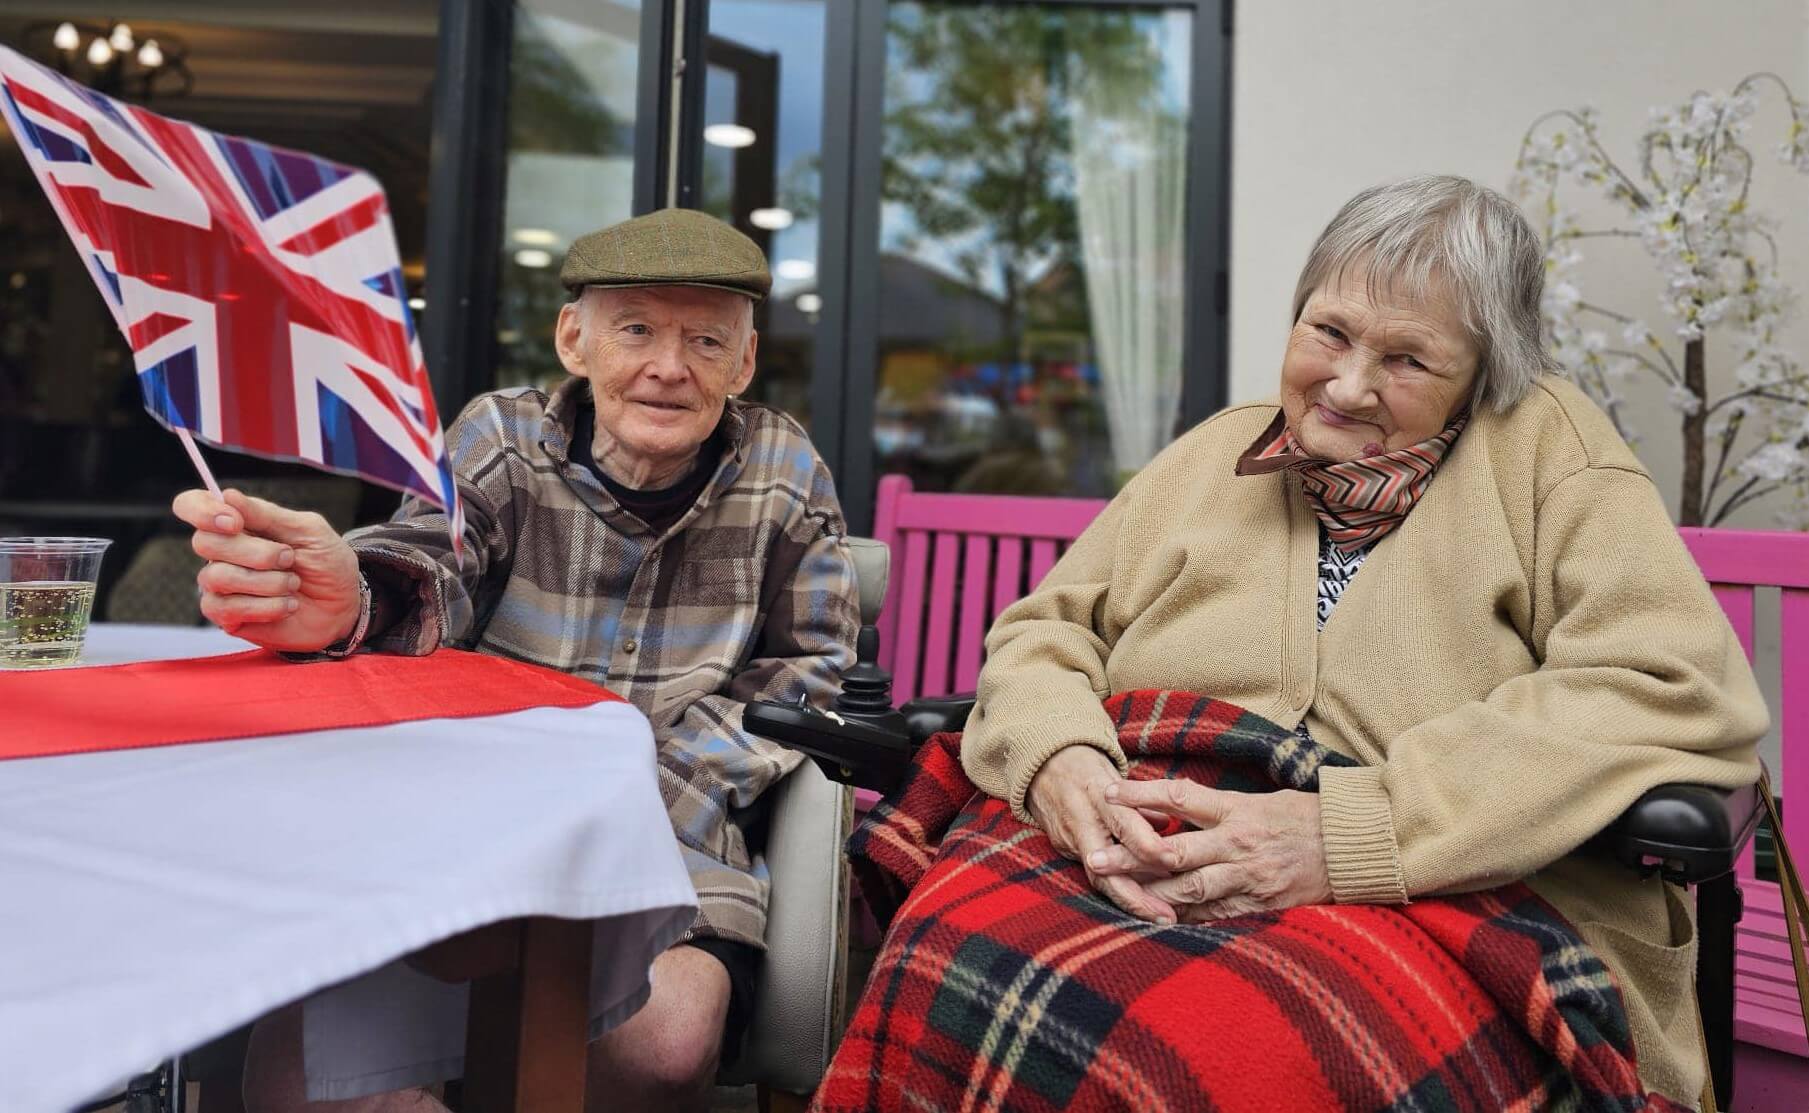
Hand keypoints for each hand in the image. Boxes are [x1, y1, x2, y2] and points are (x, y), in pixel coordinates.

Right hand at [171, 488, 361, 651]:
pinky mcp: (226, 616)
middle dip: (255, 552)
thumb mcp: (308, 531)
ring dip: (266, 581)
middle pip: (204, 542)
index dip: (203, 511)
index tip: (235, 522)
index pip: (192, 505)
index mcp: (238, 524)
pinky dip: (265, 606)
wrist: (345, 605)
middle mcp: (222, 552)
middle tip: (289, 558)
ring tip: (293, 584)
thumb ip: (268, 514)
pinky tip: (288, 605)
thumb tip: (227, 495)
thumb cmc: (327, 563)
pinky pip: (225, 608)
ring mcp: (221, 585)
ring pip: (216, 576)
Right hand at [1026, 745, 1176, 923]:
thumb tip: (1167, 827)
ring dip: (1130, 901)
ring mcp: (1069, 840)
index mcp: (1097, 795)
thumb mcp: (1116, 774)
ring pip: (1099, 879)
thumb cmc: (1088, 768)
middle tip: (1166, 916)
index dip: (1146, 846)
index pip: (1123, 823)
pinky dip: (1120, 892)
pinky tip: (1143, 906)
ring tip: (1160, 917)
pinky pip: (1094, 876)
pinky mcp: (1064, 851)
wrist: (1042, 766)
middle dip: (1136, 896)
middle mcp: (1081, 822)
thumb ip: (1142, 802)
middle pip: (1105, 867)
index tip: (1172, 863)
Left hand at [1087, 780, 1332, 921]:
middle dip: (1131, 855)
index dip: (1141, 795)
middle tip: (1095, 858)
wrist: (1356, 849)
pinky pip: (1215, 915)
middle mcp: (1238, 844)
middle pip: (1174, 850)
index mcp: (1238, 810)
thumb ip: (1220, 805)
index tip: (1109, 793)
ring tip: (1117, 894)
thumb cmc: (1308, 818)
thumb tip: (1175, 800)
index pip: (1180, 797)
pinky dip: (1186, 918)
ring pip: (1189, 888)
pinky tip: (1158, 919)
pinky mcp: (1260, 905)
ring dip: (1150, 893)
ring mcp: (1249, 878)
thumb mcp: (1264, 798)